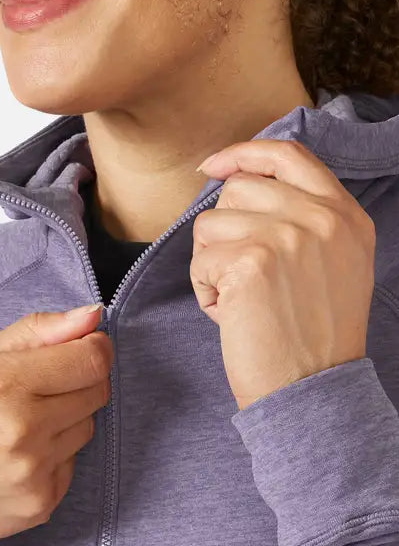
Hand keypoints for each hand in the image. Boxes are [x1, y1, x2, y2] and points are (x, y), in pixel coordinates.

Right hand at [0, 305, 112, 540]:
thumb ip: (37, 331)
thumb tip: (92, 316)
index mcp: (1, 383)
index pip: (91, 359)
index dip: (94, 348)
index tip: (82, 346)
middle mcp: (23, 429)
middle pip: (97, 392)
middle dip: (78, 381)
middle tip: (39, 387)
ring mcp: (34, 471)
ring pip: (87, 427)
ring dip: (66, 419)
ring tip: (21, 424)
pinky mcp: (41, 503)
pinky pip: (72, 463)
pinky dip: (53, 455)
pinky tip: (17, 457)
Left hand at [190, 139, 375, 410]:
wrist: (312, 391)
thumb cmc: (312, 337)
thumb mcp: (334, 265)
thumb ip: (304, 219)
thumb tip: (239, 182)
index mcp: (345, 215)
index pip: (288, 155)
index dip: (243, 154)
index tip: (213, 166)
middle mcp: (322, 218)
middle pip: (238, 189)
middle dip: (224, 232)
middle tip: (244, 278)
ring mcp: (288, 235)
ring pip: (210, 223)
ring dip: (212, 265)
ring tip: (242, 302)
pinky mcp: (251, 260)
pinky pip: (199, 260)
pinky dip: (205, 291)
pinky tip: (233, 316)